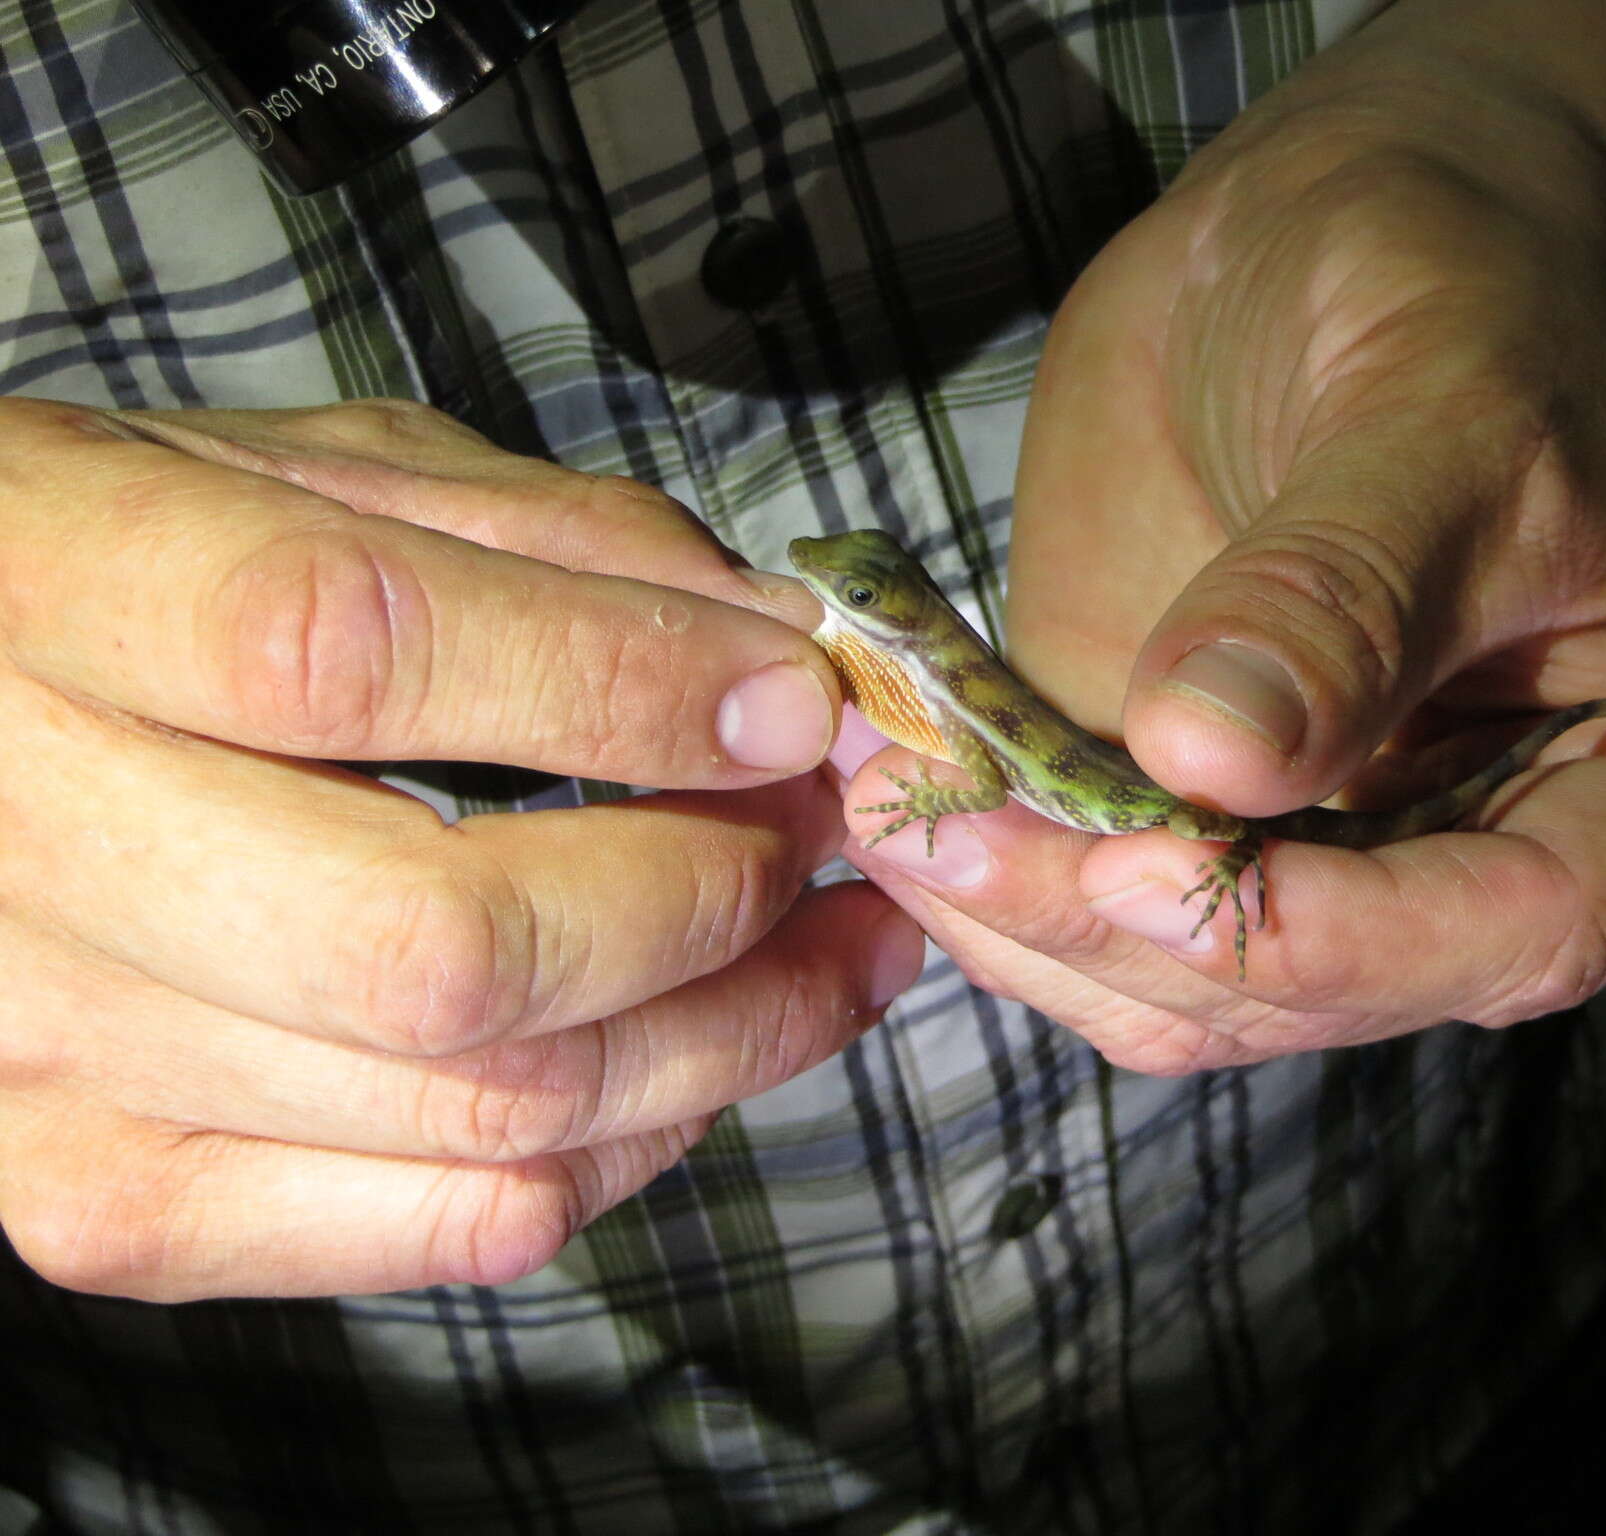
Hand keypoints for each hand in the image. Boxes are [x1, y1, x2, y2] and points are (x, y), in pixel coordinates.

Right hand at [0, 396, 924, 1299]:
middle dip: (709, 897)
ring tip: (830, 947)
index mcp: (57, 593)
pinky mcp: (103, 1197)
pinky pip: (439, 1227)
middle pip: (445, 946)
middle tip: (821, 834)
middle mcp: (24, 845)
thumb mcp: (313, 479)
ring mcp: (55, 1055)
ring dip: (725, 1033)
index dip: (619, 683)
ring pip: (482, 1113)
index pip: (353, 654)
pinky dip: (621, 1151)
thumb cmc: (131, 575)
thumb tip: (779, 647)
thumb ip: (552, 541)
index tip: (791, 697)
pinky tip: (688, 1056)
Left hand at [834, 24, 1605, 1070]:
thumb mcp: (1435, 415)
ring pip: (1189, 990)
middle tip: (944, 823)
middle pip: (1335, 990)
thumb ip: (1339, 599)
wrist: (1335, 249)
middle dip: (1129, 931)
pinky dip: (991, 878)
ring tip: (884, 805)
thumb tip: (1211, 768)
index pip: (1540, 926)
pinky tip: (891, 791)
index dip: (1353, 940)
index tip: (1158, 870)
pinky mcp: (1201, 830)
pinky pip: (1095, 919)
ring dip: (1026, 922)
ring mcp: (1343, 860)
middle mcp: (1503, 857)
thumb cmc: (1455, 294)